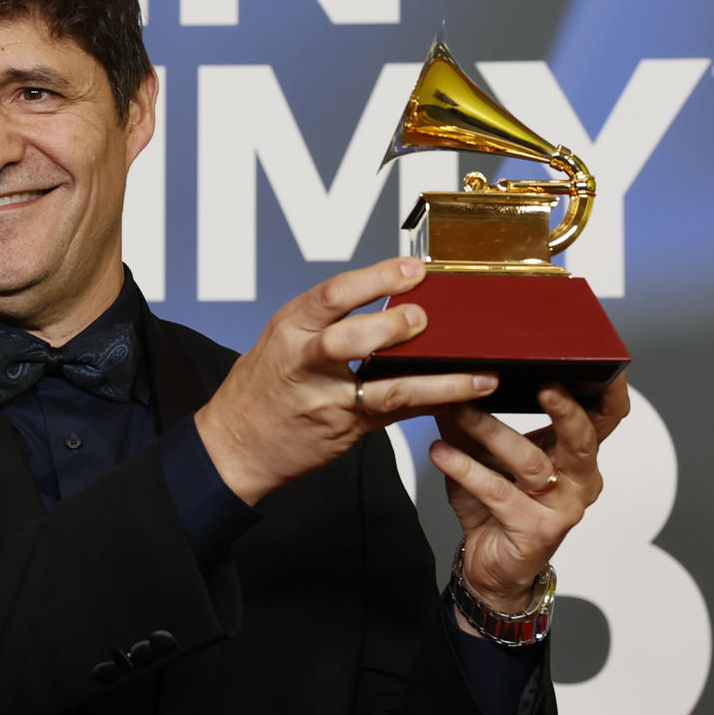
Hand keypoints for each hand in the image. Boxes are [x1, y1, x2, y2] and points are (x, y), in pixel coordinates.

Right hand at [195, 257, 499, 504]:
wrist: (234, 446)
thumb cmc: (262, 386)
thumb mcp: (280, 339)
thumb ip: (325, 319)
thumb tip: (389, 295)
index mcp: (290, 329)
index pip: (332, 295)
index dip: (376, 279)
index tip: (414, 269)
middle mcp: (306, 364)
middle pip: (349, 341)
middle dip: (391, 328)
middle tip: (426, 318)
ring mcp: (327, 402)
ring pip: (387, 390)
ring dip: (439, 383)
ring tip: (479, 377)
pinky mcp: (346, 431)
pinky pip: (397, 416)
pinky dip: (432, 405)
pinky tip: (465, 400)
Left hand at [429, 376, 630, 618]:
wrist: (489, 566)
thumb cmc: (494, 506)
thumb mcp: (484, 454)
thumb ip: (474, 418)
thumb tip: (453, 376)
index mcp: (577, 455)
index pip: (605, 417)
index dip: (607, 390)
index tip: (589, 360)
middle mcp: (580, 480)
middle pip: (583, 437)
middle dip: (564, 408)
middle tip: (541, 383)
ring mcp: (563, 508)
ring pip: (530, 462)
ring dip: (490, 432)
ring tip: (458, 412)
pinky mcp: (538, 531)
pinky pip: (499, 492)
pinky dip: (466, 469)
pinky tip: (442, 452)